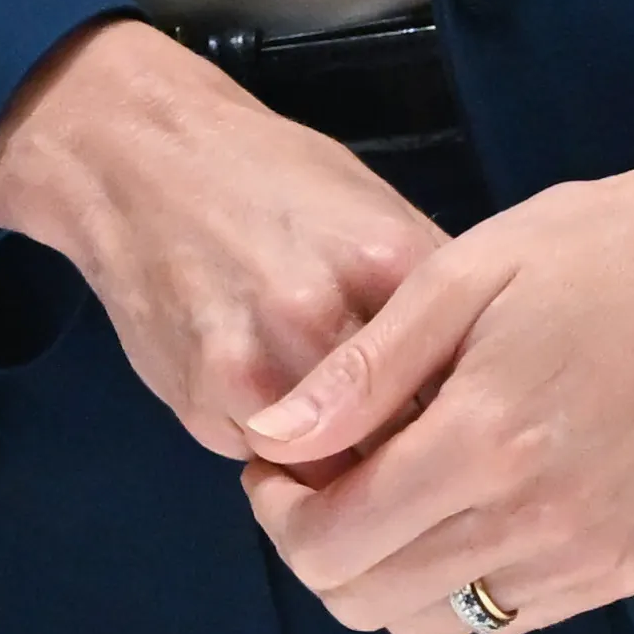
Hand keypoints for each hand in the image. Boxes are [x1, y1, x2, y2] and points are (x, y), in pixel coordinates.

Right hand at [0, 15, 447, 457]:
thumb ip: (431, 291)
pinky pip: (270, 463)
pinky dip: (282, 451)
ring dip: (345, 465)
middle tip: (413, 444)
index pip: (467, 385)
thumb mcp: (374, 208)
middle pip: (405, 445)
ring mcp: (260, 368)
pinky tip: (277, 398)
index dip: (475, 414)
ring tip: (342, 423)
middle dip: (413, 454)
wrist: (144, 157)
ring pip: (336, 476)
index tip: (473, 422)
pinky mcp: (205, 402)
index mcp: (390, 264)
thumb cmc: (272, 175)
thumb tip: (489, 370)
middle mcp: (327, 320)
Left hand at [234, 122, 633, 633]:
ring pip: (435, 624)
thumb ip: (363, 369)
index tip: (275, 459)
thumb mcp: (462, 272)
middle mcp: (541, 523)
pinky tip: (468, 498)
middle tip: (319, 471)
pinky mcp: (628, 569)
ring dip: (387, 571)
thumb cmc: (594, 247)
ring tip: (392, 481)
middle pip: (370, 602)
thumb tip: (270, 436)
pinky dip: (463, 578)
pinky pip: (507, 616)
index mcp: (487, 441)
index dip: (278, 511)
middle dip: (318, 545)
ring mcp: (590, 558)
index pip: (333, 545)